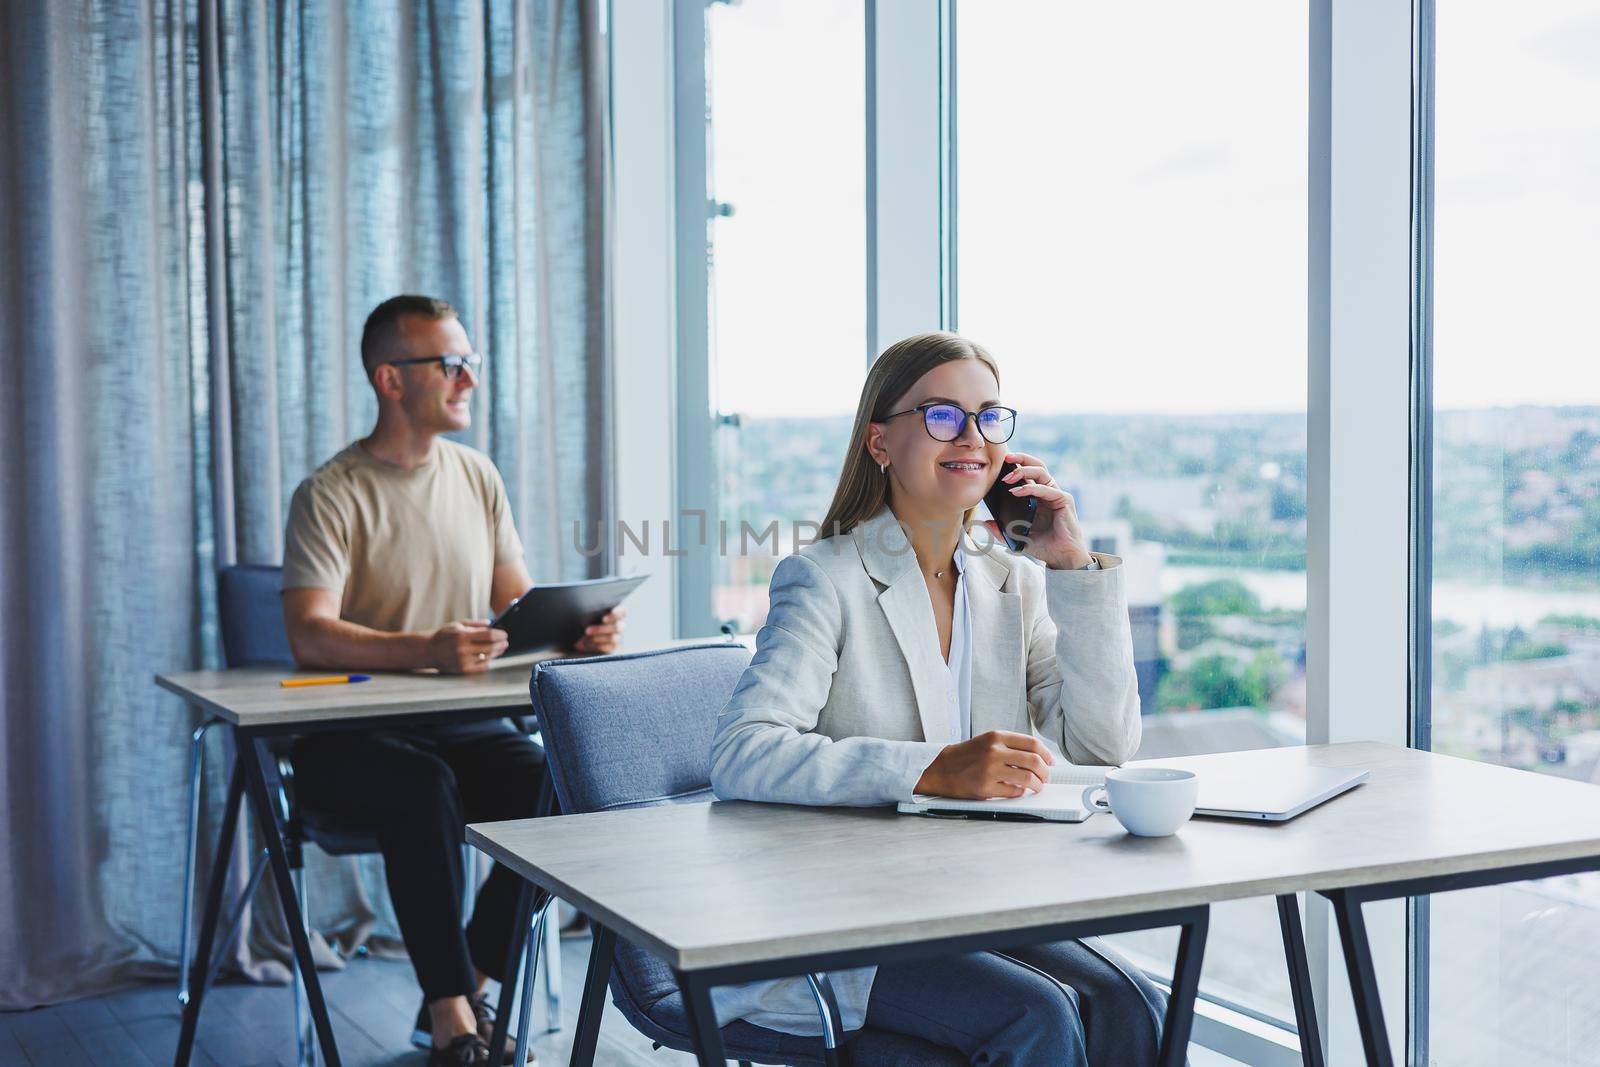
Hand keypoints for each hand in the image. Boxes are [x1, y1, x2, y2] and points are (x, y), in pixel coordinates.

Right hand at [425, 619, 508, 673]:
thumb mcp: (457, 625)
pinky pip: (482, 667)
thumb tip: (491, 624)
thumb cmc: (443, 635)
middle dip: (500, 644)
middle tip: (505, 642)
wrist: (427, 651)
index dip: (499, 635)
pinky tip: (490, 657)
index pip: (488, 635)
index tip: (504, 634)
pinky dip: (488, 661)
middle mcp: (463, 649)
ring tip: (500, 649)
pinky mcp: (463, 670)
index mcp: (462, 635)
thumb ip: (475, 624)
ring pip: (487, 657)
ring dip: (496, 653)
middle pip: (490, 647)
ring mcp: (463, 661)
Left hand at [572, 607, 625, 654]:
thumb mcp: (585, 615)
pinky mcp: (613, 648)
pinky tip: (581, 646)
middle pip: (617, 626)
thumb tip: (584, 609)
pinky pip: (608, 648)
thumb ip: (589, 612)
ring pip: (613, 638)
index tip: (603, 619)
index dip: (616, 614)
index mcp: (615, 613)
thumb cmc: (581, 620)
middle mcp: (619, 625)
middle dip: (600, 629)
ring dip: (596, 638)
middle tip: (586, 631)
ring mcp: (617, 637)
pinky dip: (594, 647)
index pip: (622, 612)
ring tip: (581, 640)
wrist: (574, 636)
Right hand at [914, 730, 1056, 798]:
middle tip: (1047, 777)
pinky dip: (1021, 793)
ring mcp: (989, 771)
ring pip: (1028, 779)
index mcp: (996, 737)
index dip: (1047, 755)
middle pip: (1035, 761)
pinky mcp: (985, 788)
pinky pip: (1014, 793)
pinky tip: (1019, 791)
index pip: (1033, 744)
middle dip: (1046, 772)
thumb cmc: (966, 756)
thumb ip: (1011, 746)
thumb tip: (1040, 758)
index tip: (1051, 762)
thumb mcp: (987, 742)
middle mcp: (994, 751)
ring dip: (1038, 785)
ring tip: (1037, 787)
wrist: (939, 768)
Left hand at [1001, 451, 1091, 569]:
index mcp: (1039, 496)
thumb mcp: (1017, 537)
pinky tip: (1016, 491)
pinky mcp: (1064, 500)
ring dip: (1023, 470)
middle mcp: (1048, 492)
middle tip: (1005, 459)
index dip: (1016, 464)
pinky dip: (1031, 488)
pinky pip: (1046, 488)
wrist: (1061, 558)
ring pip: (1042, 472)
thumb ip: (1002, 530)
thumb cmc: (1044, 546)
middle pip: (1037, 465)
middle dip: (1021, 459)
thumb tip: (986, 522)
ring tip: (1007, 478)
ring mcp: (1057, 494)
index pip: (1029, 473)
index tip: (1000, 463)